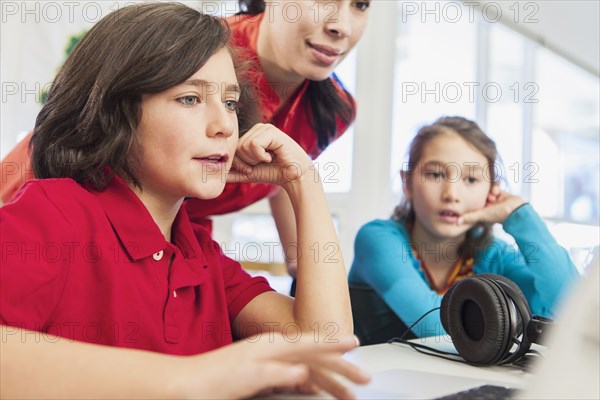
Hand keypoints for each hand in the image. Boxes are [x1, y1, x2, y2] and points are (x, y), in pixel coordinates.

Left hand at [184, 334, 369, 398]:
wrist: (185, 384)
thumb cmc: (212, 378)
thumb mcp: (247, 377)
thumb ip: (276, 373)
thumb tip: (304, 373)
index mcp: (272, 346)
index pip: (311, 344)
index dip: (335, 345)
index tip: (355, 344)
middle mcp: (273, 349)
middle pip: (315, 357)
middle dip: (340, 367)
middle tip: (362, 379)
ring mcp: (268, 359)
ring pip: (307, 367)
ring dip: (328, 377)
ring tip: (346, 389)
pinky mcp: (262, 372)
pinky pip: (295, 376)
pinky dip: (311, 382)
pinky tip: (316, 388)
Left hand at [227, 123, 314, 187]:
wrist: (294, 177)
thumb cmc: (274, 173)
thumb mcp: (248, 173)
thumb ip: (233, 173)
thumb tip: (216, 176)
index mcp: (252, 135)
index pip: (234, 148)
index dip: (240, 162)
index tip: (253, 167)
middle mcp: (258, 129)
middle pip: (237, 147)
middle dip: (247, 161)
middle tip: (261, 163)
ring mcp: (265, 128)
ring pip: (244, 146)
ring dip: (255, 159)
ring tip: (268, 159)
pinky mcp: (272, 132)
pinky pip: (254, 144)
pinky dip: (261, 156)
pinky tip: (272, 156)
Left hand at [459, 186, 525, 224]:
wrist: (516, 210)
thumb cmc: (499, 214)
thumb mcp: (482, 215)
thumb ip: (470, 217)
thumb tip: (457, 222)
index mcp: (482, 211)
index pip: (473, 204)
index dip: (471, 201)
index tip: (468, 198)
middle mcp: (488, 205)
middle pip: (480, 197)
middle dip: (482, 196)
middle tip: (487, 199)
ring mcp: (494, 199)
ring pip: (487, 191)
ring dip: (489, 193)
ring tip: (493, 197)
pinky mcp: (501, 193)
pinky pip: (494, 187)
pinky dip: (495, 188)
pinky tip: (497, 192)